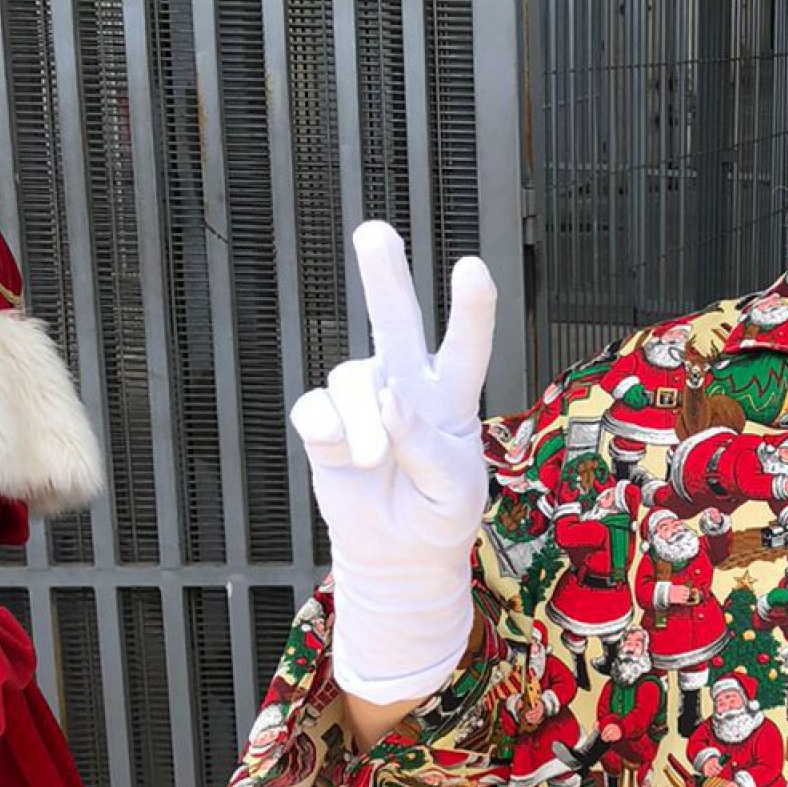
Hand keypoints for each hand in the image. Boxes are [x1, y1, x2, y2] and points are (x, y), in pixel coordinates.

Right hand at [291, 224, 496, 707]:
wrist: (396, 554)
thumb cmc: (438, 516)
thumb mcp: (454, 492)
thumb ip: (428, 446)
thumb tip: (388, 400)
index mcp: (451, 398)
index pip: (466, 347)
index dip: (470, 309)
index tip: (471, 268)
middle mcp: (406, 384)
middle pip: (395, 322)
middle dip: (383, 276)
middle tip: (373, 232)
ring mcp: (361, 400)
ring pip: (352, 380)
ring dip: (363, 424)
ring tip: (375, 463)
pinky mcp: (324, 423)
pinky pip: (316, 410)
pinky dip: (328, 431)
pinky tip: (340, 453)